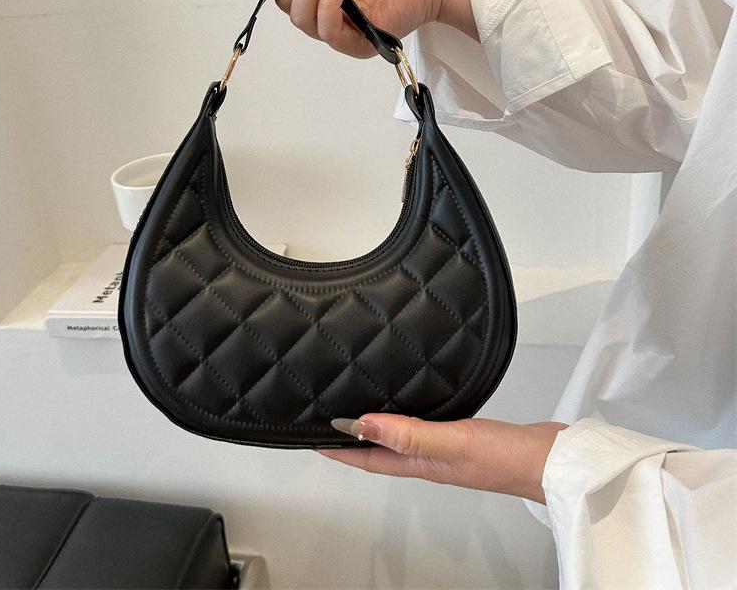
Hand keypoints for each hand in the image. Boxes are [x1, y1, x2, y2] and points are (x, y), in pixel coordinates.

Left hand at [320, 414, 568, 503]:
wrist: (553, 460)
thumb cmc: (507, 458)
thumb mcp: (453, 443)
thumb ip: (410, 433)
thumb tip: (362, 423)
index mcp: (421, 464)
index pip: (368, 458)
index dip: (339, 449)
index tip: (312, 436)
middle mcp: (429, 457)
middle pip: (379, 450)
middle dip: (352, 437)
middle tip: (329, 417)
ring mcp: (446, 448)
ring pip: (401, 436)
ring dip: (378, 425)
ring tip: (360, 405)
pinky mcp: (464, 435)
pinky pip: (425, 425)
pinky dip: (409, 415)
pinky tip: (411, 400)